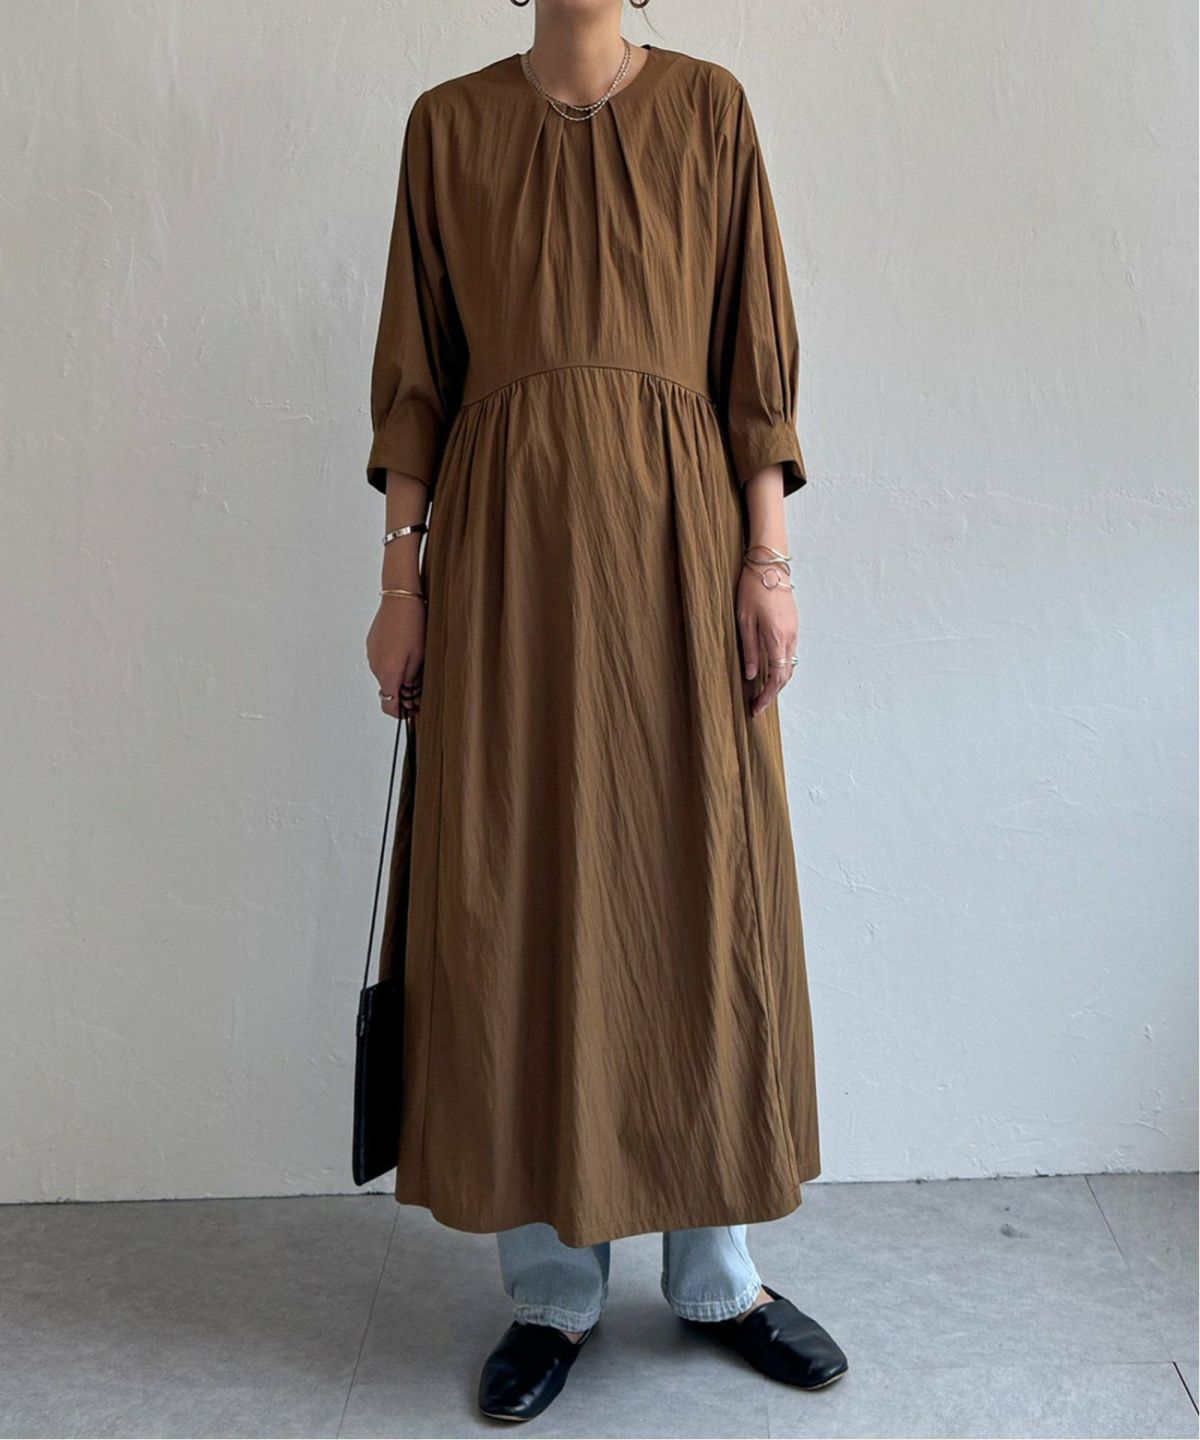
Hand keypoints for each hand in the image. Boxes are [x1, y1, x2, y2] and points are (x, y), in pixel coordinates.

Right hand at [367, 598, 424, 718]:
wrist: (400, 598)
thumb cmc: (413, 624)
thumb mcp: (419, 656)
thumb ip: (412, 679)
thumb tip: (409, 692)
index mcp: (388, 673)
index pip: (388, 705)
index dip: (400, 713)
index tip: (411, 713)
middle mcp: (375, 666)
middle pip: (387, 690)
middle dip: (402, 693)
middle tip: (419, 689)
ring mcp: (371, 655)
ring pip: (384, 675)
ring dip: (397, 676)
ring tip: (415, 664)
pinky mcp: (371, 644)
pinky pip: (381, 661)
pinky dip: (391, 662)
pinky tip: (404, 651)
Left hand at [736, 563, 798, 717]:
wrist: (769, 564)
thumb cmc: (752, 589)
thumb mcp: (744, 621)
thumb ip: (749, 649)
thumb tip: (752, 675)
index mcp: (776, 637)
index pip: (776, 677)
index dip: (767, 696)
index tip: (755, 709)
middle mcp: (790, 636)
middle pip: (786, 674)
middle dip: (772, 692)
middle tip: (756, 704)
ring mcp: (794, 630)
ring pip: (789, 664)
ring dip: (777, 680)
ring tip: (761, 691)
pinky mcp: (793, 624)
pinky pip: (789, 652)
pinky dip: (781, 665)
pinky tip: (768, 669)